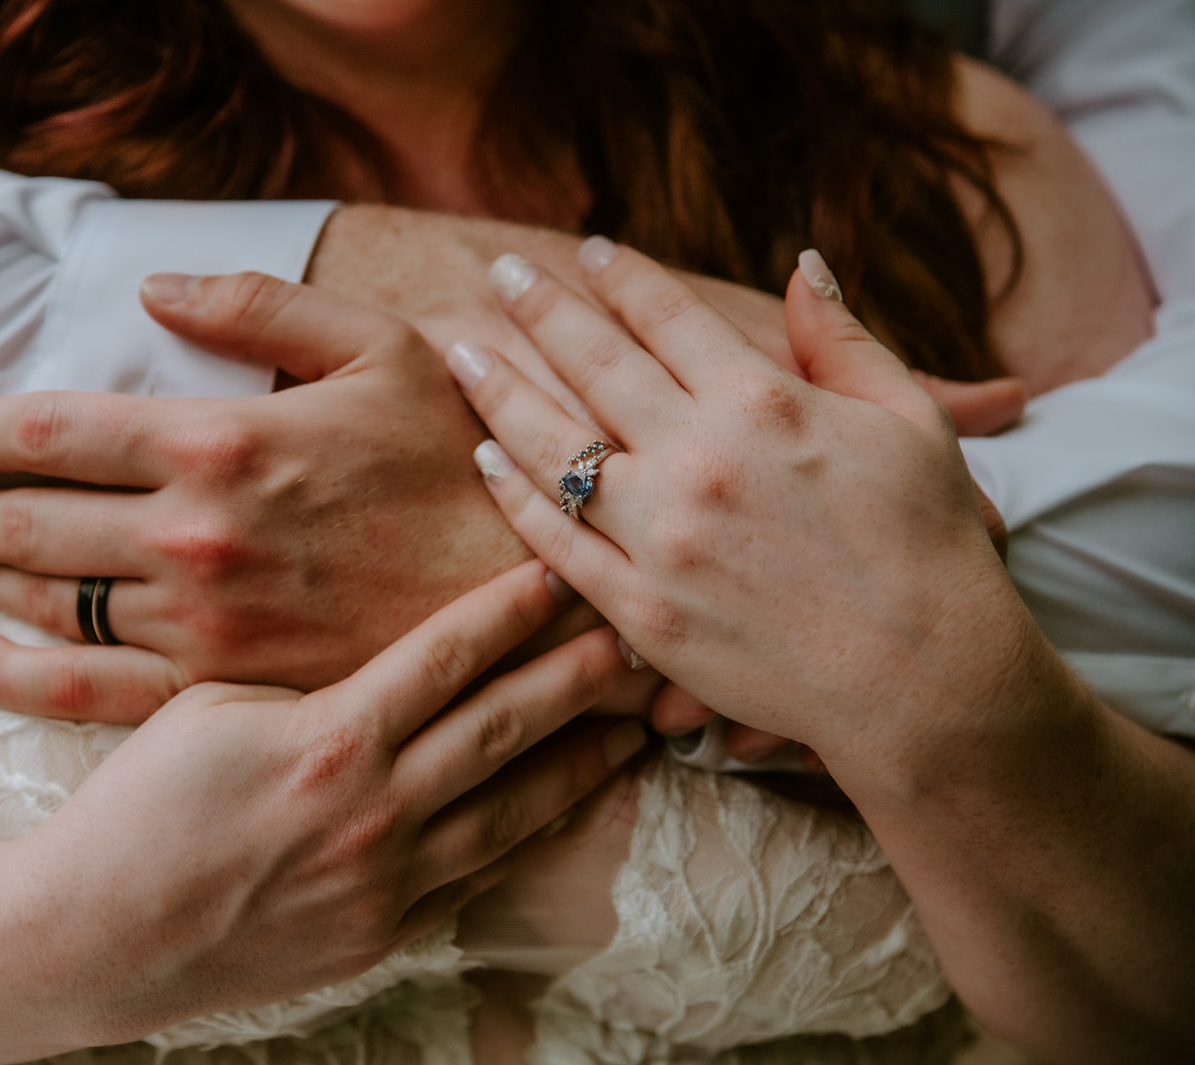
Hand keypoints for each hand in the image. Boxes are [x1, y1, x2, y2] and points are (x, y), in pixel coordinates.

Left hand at [0, 273, 530, 715]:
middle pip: (26, 519)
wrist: (530, 598)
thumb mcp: (381, 348)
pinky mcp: (220, 690)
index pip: (49, 429)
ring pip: (47, 598)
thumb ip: (260, 306)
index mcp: (220, 440)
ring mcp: (200, 623)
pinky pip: (85, 690)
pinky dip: (10, 675)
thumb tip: (152, 288)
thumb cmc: (457, 463)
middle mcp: (191, 535)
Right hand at [18, 561, 645, 1040]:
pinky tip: (570, 805)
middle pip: (503, 727)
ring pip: (514, 810)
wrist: (96, 935)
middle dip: (578, 676)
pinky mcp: (384, 933)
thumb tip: (378, 661)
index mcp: (328, 739)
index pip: (446, 656)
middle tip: (639, 636)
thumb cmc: (139, 807)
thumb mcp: (209, 708)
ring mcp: (387, 880)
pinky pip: (481, 876)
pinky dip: (534, 836)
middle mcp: (374, 810)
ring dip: (581, 762)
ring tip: (635, 725)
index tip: (561, 572)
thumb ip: (306, 681)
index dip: (510, 609)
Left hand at [449, 239, 1037, 766]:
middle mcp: (698, 458)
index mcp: (762, 401)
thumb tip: (802, 263)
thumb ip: (844, 339)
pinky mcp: (641, 609)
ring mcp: (661, 537)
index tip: (589, 250)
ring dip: (499, 392)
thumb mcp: (907, 421)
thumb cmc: (929, 544)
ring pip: (552, 449)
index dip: (621, 276)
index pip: (667, 315)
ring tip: (465, 353)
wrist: (922, 677)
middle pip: (593, 363)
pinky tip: (486, 460)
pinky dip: (514, 496)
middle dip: (539, 307)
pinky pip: (555, 542)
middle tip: (499, 273)